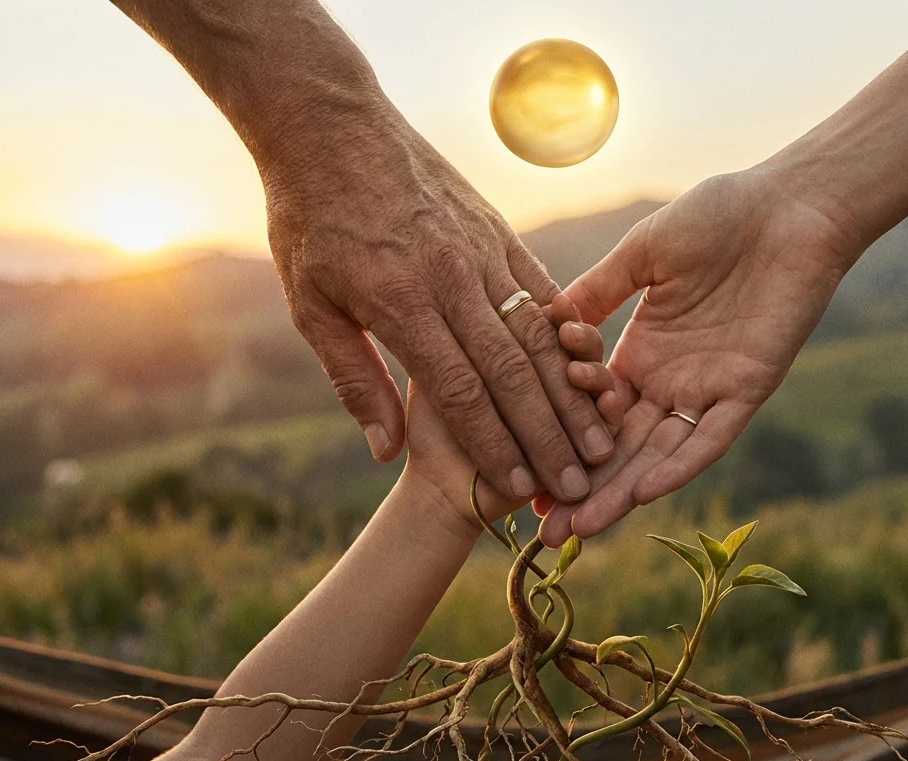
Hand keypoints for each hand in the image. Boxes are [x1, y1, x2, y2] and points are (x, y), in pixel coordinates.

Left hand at [263, 100, 612, 504]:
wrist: (330, 126)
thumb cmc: (310, 221)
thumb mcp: (312, 306)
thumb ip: (354, 378)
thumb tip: (385, 448)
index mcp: (400, 303)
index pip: (458, 390)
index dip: (492, 444)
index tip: (518, 487)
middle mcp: (450, 278)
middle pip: (510, 370)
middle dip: (546, 434)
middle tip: (577, 482)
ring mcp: (480, 250)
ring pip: (537, 333)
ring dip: (568, 391)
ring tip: (597, 437)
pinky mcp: (496, 229)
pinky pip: (542, 288)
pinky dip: (567, 334)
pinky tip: (589, 369)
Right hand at [538, 161, 864, 546]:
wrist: (787, 205)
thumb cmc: (718, 217)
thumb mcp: (640, 254)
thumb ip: (596, 291)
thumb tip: (541, 320)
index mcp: (642, 353)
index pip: (594, 414)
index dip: (560, 443)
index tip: (523, 476)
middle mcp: (672, 381)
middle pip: (620, 449)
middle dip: (583, 490)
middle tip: (544, 532)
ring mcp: (708, 389)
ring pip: (658, 455)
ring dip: (621, 493)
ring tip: (580, 529)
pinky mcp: (747, 388)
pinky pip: (710, 437)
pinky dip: (679, 465)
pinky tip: (642, 491)